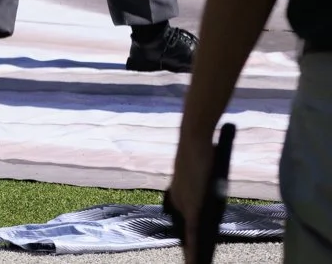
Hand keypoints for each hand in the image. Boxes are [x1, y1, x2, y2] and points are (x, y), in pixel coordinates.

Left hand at [167, 136, 213, 263]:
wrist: (195, 139)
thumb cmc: (202, 151)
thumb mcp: (204, 172)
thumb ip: (207, 185)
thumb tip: (214, 194)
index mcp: (179, 193)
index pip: (182, 221)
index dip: (185, 237)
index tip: (187, 250)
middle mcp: (177, 199)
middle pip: (183, 231)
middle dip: (187, 248)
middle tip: (190, 262)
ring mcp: (182, 202)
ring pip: (186, 234)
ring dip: (190, 252)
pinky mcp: (191, 204)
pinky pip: (191, 230)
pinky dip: (193, 245)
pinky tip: (194, 258)